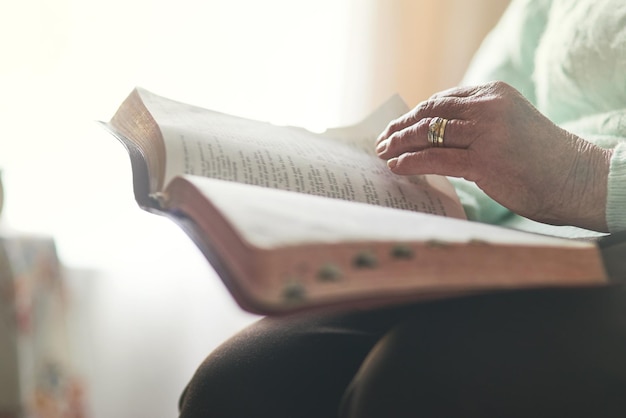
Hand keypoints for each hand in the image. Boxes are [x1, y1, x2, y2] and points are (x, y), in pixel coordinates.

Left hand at [376, 81, 611, 231]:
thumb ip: (475, 122)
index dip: (413, 115)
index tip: (397, 127)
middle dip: (400, 128)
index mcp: (493, 93)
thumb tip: (433, 134)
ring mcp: (486, 133)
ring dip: (399, 144)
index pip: (440, 101)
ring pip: (428, 134)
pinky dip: (411, 162)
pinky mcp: (484, 160)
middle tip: (382, 141)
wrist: (575, 177)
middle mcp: (488, 107)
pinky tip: (396, 166)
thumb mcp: (508, 124)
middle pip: (429, 114)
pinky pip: (435, 158)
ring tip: (383, 153)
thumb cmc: (540, 157)